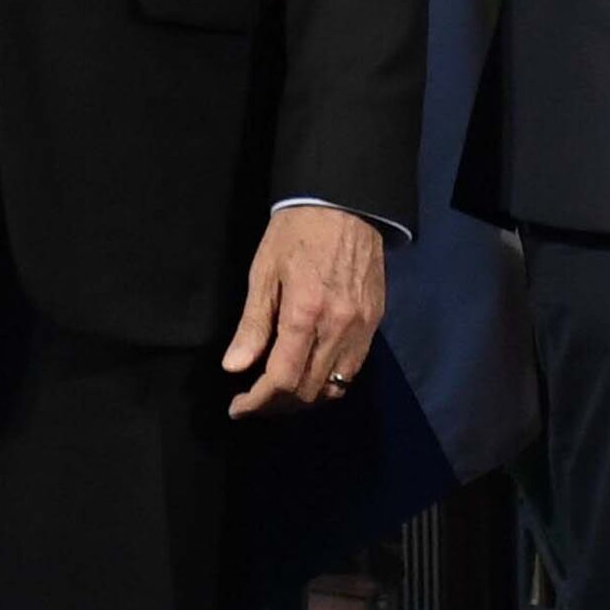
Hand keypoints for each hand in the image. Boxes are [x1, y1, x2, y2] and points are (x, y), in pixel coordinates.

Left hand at [223, 204, 389, 418]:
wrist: (346, 203)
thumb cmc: (296, 231)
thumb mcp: (264, 272)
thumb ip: (252, 324)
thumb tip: (234, 367)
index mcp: (305, 313)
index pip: (282, 379)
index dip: (257, 402)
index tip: (238, 407)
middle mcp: (338, 327)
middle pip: (309, 391)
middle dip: (277, 405)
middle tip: (254, 401)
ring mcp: (362, 328)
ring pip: (334, 387)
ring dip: (304, 399)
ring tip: (279, 394)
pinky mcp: (375, 323)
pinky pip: (352, 370)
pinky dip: (328, 382)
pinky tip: (309, 374)